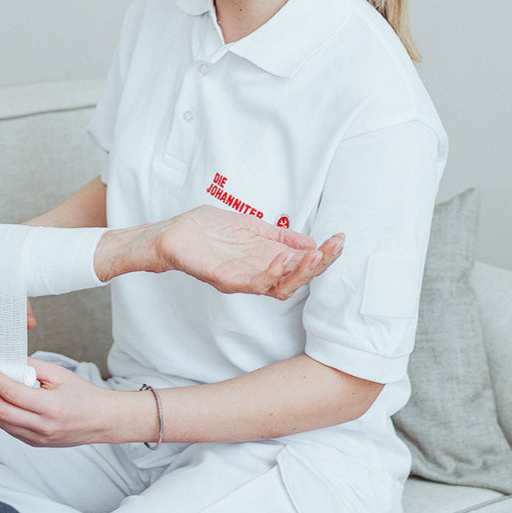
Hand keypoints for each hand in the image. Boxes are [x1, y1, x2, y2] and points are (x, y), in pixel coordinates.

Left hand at [0, 357, 151, 446]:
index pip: (11, 393)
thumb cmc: (83, 395)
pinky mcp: (34, 443)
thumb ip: (31, 367)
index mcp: (50, 407)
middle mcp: (42, 426)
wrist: (101, 420)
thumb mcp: (59, 374)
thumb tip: (6, 362)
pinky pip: (8, 428)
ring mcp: (37, 438)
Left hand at [153, 206, 341, 299]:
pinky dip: (271, 272)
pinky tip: (283, 258)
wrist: (172, 234)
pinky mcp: (225, 280)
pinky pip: (253, 283)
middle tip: (334, 248)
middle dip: (319, 265)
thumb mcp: (251, 226)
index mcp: (265, 261)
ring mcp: (242, 279)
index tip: (339, 239)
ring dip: (300, 272)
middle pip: (297, 279)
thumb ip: (279, 235)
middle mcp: (257, 274)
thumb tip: (310, 241)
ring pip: (279, 286)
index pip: (301, 264)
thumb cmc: (206, 230)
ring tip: (316, 256)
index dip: (323, 255)